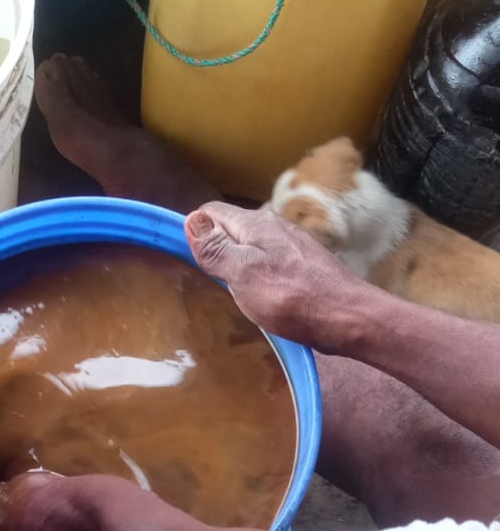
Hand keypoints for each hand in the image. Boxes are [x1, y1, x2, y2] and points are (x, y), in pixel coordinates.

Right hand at [185, 201, 367, 353]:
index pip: (211, 212)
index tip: (181, 258)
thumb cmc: (293, 298)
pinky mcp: (304, 266)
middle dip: (213, 246)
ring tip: (226, 290)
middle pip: (231, 229)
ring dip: (235, 262)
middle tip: (202, 278)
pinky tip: (258, 297)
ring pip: (250, 246)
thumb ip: (216, 248)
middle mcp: (274, 228)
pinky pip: (268, 262)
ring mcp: (291, 247)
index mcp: (255, 224)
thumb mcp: (243, 274)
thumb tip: (190, 220)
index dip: (193, 230)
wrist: (349, 318)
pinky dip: (255, 275)